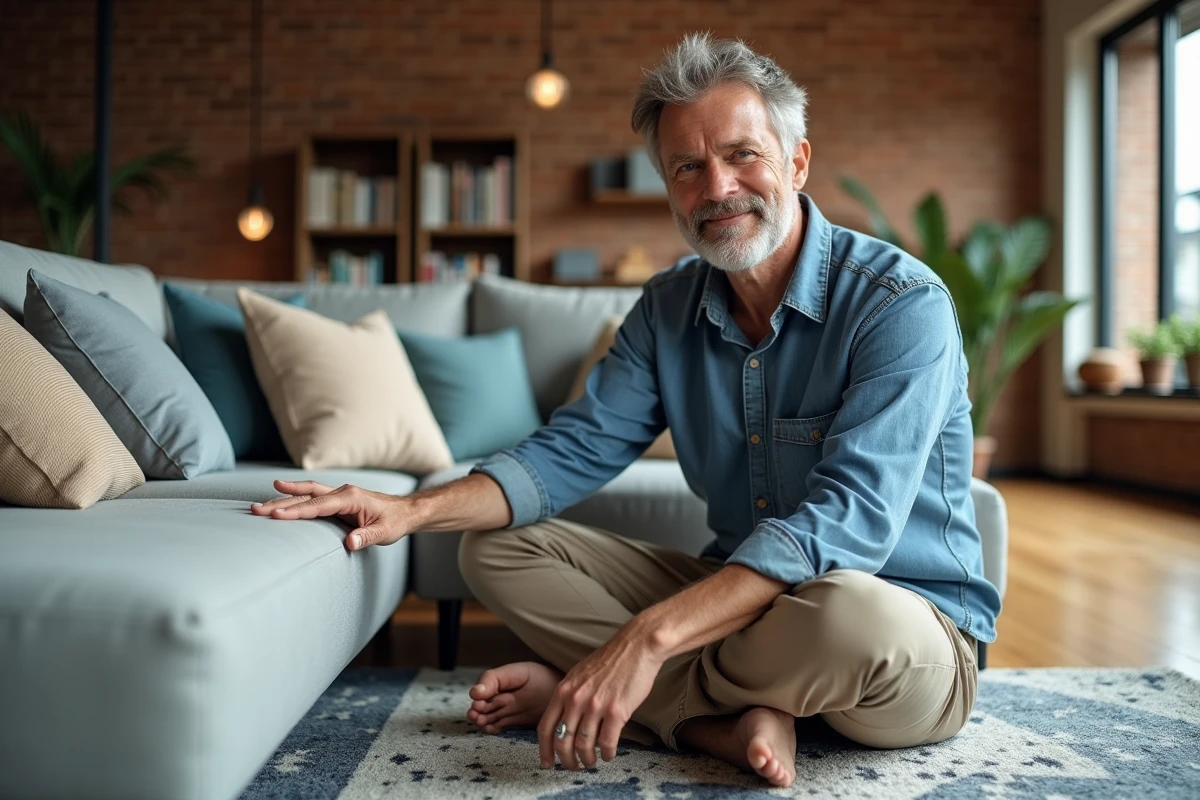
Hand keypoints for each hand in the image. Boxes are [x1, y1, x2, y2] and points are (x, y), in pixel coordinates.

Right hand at [249, 480, 414, 550]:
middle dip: (280, 502)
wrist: (405, 511)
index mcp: (351, 498)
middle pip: (306, 496)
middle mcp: (342, 492)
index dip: (297, 511)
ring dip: (283, 499)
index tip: (276, 515)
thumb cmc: (395, 522)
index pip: (318, 505)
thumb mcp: (384, 533)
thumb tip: (350, 542)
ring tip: (258, 505)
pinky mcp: (336, 500)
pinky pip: (311, 497)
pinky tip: (279, 501)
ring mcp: (338, 494)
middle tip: (256, 509)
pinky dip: (294, 498)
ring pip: (306, 494)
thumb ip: (367, 537)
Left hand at [537, 625, 662, 770]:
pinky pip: (607, 742)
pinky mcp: (617, 710)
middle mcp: (576, 699)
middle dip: (567, 760)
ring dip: (588, 760)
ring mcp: (595, 705)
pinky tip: (609, 754)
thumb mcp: (580, 674)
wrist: (637, 646)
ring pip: (584, 745)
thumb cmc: (611, 660)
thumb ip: (570, 696)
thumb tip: (567, 722)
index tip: (547, 763)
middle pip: (562, 741)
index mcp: (564, 690)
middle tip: (574, 767)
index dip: (544, 750)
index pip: (545, 727)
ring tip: (593, 762)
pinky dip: (607, 754)